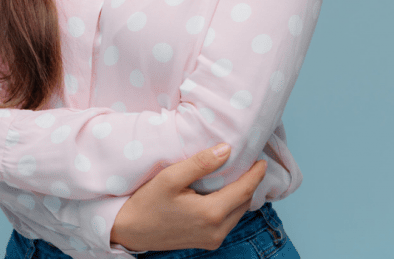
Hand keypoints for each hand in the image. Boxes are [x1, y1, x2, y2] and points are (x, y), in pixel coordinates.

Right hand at [109, 144, 266, 251]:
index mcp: (211, 213)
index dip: (255, 174)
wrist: (131, 231)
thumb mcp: (170, 178)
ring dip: (241, 195)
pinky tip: (224, 192)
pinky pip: (228, 221)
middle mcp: (217, 230)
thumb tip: (226, 150)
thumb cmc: (147, 202)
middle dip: (250, 183)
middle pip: (244, 203)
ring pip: (238, 213)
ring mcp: (213, 239)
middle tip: (250, 162)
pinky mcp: (208, 242)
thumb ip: (199, 164)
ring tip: (239, 175)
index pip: (244, 190)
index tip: (261, 159)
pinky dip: (231, 206)